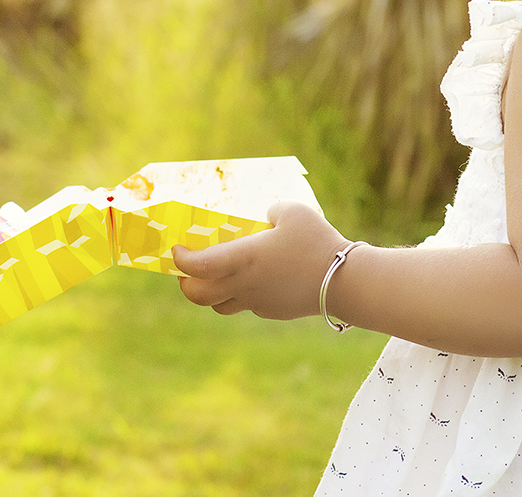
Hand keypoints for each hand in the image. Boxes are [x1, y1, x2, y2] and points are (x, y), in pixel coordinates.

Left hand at [172, 201, 347, 319]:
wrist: (344, 281)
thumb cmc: (317, 242)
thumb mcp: (293, 211)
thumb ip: (272, 210)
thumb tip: (265, 216)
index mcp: (243, 259)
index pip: (197, 267)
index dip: (181, 259)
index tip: (177, 249)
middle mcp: (244, 284)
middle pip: (198, 295)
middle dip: (186, 283)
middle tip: (188, 269)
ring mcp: (257, 302)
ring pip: (219, 306)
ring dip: (210, 293)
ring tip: (218, 277)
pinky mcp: (273, 310)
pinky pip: (247, 306)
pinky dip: (240, 295)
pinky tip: (256, 280)